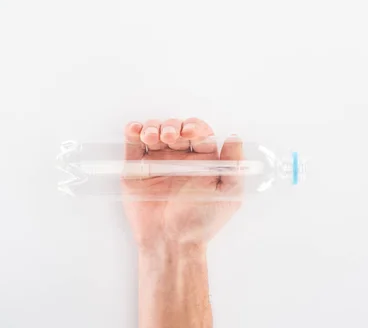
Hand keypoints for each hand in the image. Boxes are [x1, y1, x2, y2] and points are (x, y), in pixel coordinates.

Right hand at [122, 118, 242, 252]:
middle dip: (172, 126)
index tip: (190, 133)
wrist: (171, 242)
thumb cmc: (200, 223)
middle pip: (175, 128)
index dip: (194, 127)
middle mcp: (179, 158)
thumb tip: (235, 137)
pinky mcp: (136, 169)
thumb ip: (234, 166)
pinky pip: (133, 144)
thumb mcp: (228, 194)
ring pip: (154, 132)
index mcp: (202, 161)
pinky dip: (132, 131)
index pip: (199, 133)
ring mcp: (157, 162)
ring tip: (152, 137)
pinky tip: (136, 130)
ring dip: (153, 127)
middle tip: (170, 137)